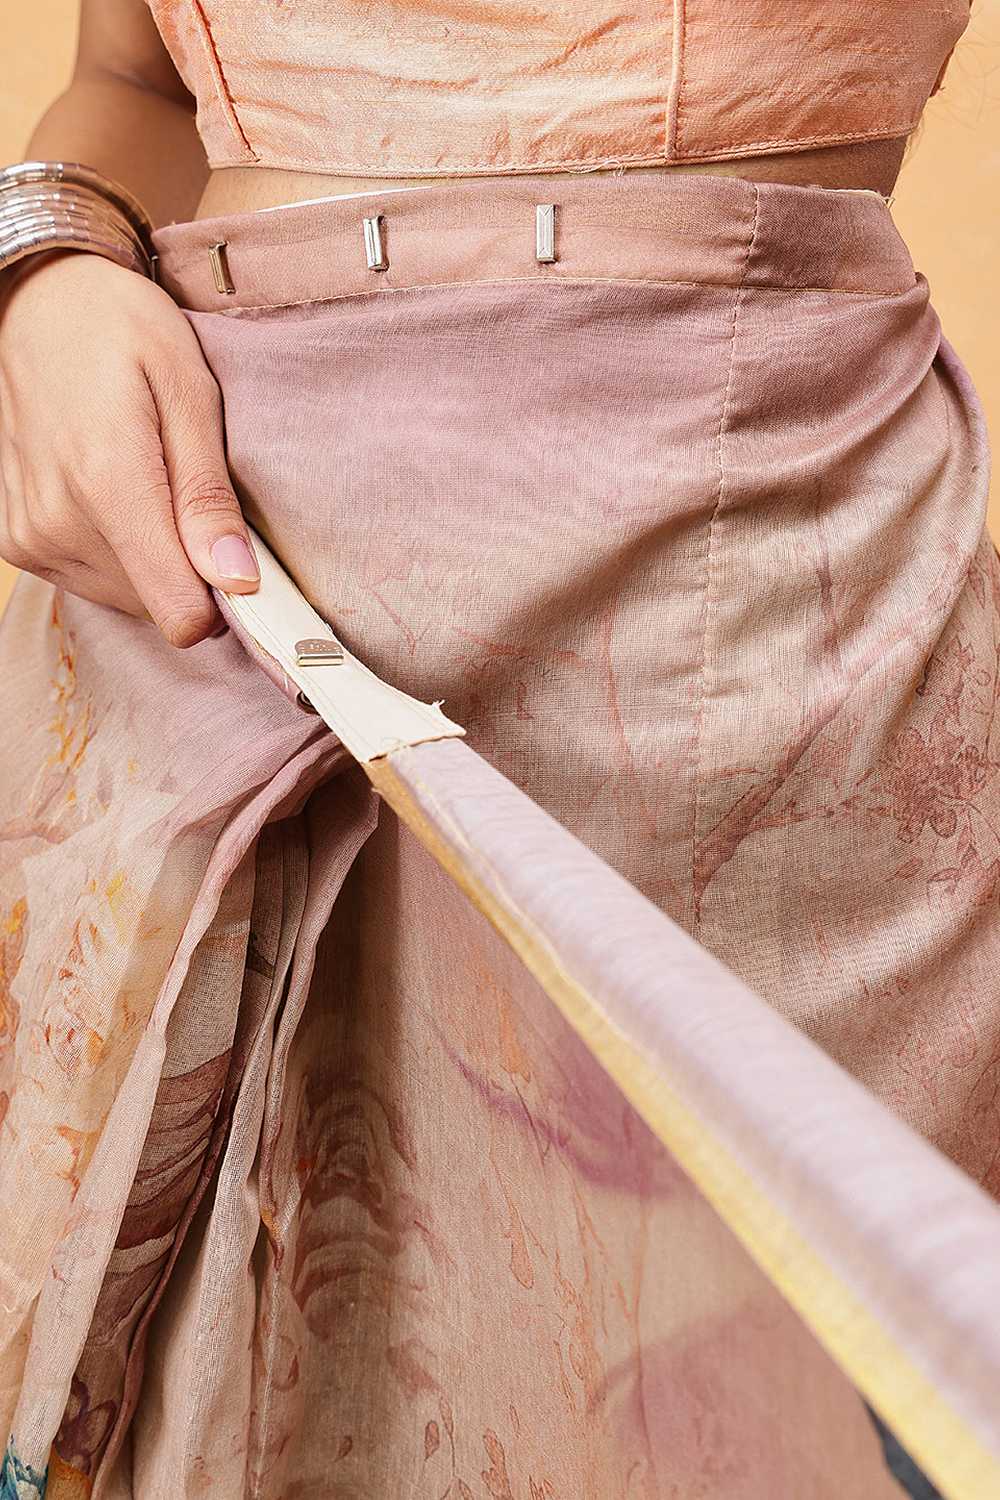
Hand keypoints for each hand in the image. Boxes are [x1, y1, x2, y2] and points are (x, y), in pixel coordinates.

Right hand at [0, 249, 258, 647]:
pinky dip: (121, 554)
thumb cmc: (123, 331)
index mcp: (106, 484)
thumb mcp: (190, 391)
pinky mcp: (19, 542)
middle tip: (192, 495)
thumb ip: (208, 494)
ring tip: (153, 483)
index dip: (225, 599)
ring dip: (156, 560)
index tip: (246, 567)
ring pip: (129, 599)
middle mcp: (57, 522)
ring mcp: (31, 536)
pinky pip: (94, 583)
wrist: (41, 302)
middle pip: (159, 607)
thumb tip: (237, 579)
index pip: (179, 611)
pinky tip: (120, 495)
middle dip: (191, 567)